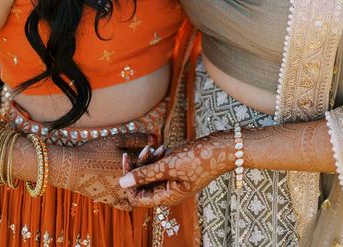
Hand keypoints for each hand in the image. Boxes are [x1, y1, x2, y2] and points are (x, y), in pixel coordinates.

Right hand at [51, 132, 157, 208]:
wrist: (73, 169)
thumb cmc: (95, 151)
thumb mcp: (117, 140)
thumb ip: (137, 139)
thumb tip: (155, 138)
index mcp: (131, 169)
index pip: (151, 163)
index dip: (157, 154)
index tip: (162, 148)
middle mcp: (129, 186)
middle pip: (148, 179)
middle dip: (153, 167)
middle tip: (155, 159)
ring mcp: (121, 197)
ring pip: (140, 193)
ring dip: (145, 183)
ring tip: (145, 173)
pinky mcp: (112, 202)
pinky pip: (127, 204)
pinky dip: (132, 196)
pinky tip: (133, 187)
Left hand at [119, 132, 233, 207]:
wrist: (222, 148)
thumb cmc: (199, 159)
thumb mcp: (170, 165)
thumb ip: (145, 174)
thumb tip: (121, 182)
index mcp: (167, 197)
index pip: (137, 197)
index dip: (129, 181)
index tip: (127, 160)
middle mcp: (168, 191)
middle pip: (142, 183)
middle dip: (140, 166)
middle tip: (144, 149)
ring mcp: (172, 179)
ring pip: (150, 171)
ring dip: (150, 158)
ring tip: (158, 146)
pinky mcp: (176, 168)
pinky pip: (159, 164)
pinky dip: (158, 155)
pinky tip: (163, 146)